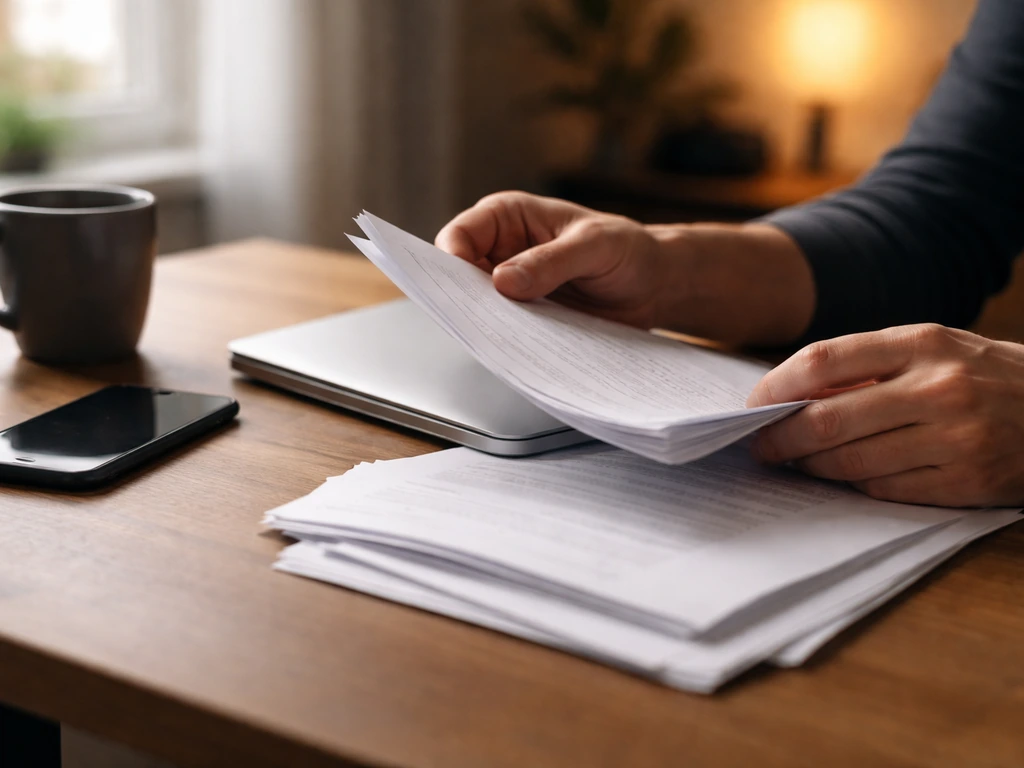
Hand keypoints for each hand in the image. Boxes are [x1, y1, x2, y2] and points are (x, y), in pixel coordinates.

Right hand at [435, 191, 668, 327]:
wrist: (653, 285)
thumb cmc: (627, 249)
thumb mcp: (595, 246)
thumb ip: (551, 261)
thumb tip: (503, 281)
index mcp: (508, 217)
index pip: (460, 235)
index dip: (452, 261)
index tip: (466, 287)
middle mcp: (501, 250)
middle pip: (459, 276)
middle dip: (466, 298)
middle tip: (485, 318)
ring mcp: (510, 287)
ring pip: (478, 307)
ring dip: (489, 322)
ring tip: (509, 335)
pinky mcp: (524, 316)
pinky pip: (504, 330)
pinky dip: (509, 339)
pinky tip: (523, 347)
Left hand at [747, 324, 1023, 506]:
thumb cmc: (978, 376)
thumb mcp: (930, 349)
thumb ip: (865, 366)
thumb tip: (787, 395)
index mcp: (921, 343)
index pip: (823, 360)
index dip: (776, 386)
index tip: (755, 405)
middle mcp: (939, 388)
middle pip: (828, 420)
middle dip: (780, 438)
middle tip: (760, 446)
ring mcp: (955, 438)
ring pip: (850, 462)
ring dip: (811, 466)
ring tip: (796, 462)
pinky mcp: (966, 481)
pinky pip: (884, 490)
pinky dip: (854, 485)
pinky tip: (845, 477)